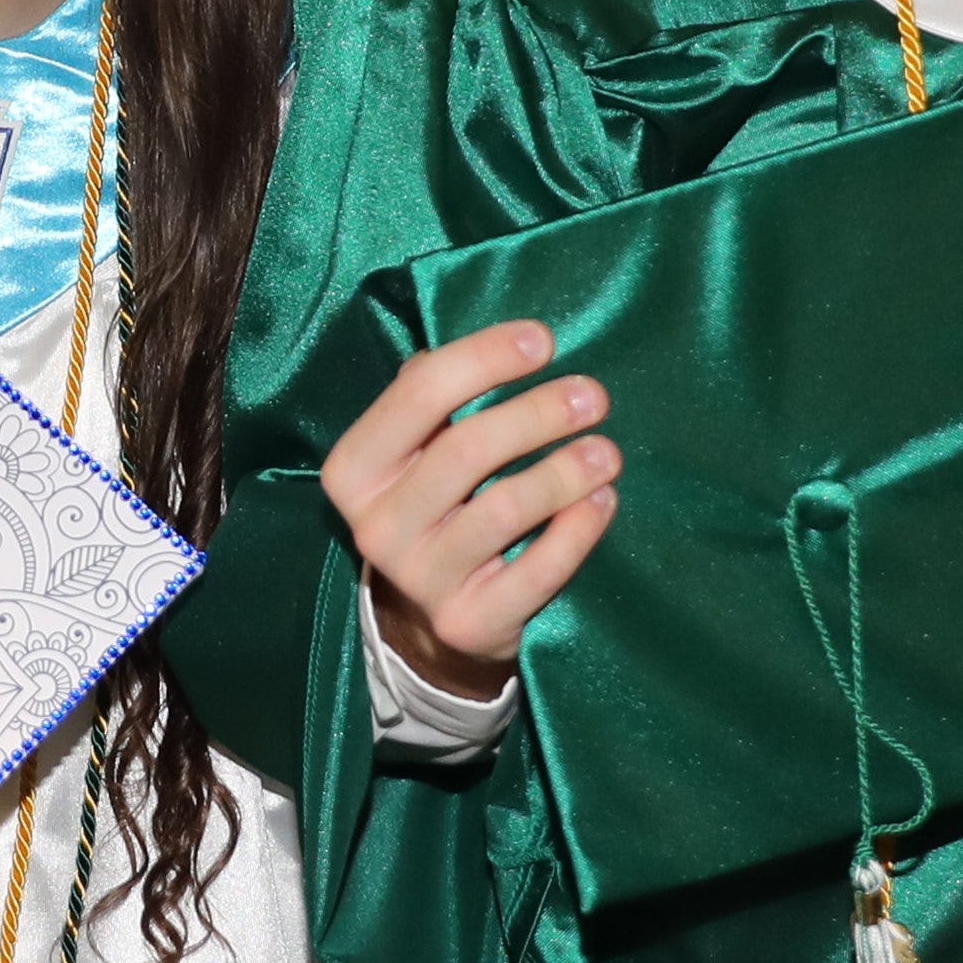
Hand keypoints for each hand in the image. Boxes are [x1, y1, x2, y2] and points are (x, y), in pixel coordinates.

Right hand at [326, 319, 614, 702]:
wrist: (423, 623)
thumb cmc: (433, 505)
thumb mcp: (413, 451)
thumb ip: (436, 395)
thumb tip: (505, 344)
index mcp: (354, 469)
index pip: (419, 394)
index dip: (485, 358)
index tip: (544, 340)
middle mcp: (377, 526)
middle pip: (466, 449)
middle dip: (537, 414)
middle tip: (593, 397)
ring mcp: (421, 579)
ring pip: (504, 509)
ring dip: (565, 472)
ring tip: (607, 451)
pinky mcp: (468, 621)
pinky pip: (535, 571)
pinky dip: (577, 531)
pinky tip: (603, 501)